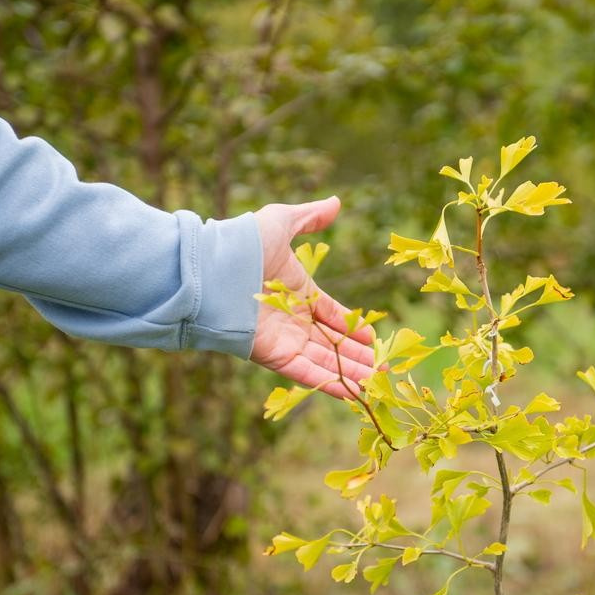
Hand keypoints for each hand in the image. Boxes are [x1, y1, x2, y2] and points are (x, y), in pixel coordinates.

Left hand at [250, 196, 375, 398]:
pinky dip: (328, 383)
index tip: (374, 338)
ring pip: (323, 362)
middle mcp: (292, 319)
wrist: (211, 268)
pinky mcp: (273, 355)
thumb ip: (309, 217)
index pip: (331, 314)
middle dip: (357, 356)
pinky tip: (352, 391)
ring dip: (349, 374)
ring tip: (375, 383)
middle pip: (331, 343)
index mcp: (297, 292)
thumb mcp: (281, 222)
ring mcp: (282, 339)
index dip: (353, 327)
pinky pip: (305, 373)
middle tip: (383, 366)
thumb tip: (336, 203)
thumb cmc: (244, 243)